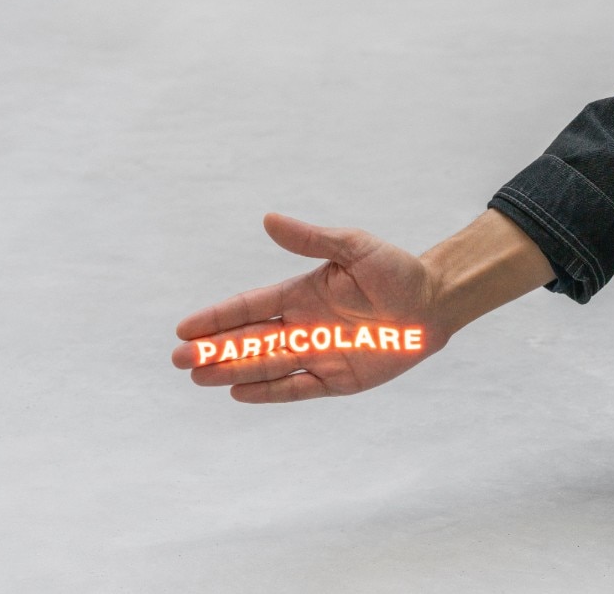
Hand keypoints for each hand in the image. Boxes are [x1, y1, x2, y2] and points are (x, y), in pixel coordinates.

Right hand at [172, 213, 450, 402]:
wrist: (433, 303)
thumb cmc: (395, 270)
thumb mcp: (353, 247)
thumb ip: (311, 239)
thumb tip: (268, 220)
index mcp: (300, 293)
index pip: (249, 308)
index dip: (217, 318)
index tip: (185, 328)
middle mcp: (302, 325)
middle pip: (249, 340)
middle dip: (214, 350)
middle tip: (180, 360)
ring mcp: (317, 354)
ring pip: (266, 365)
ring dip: (232, 371)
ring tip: (198, 377)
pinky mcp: (337, 379)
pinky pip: (297, 388)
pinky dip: (269, 392)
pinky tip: (239, 393)